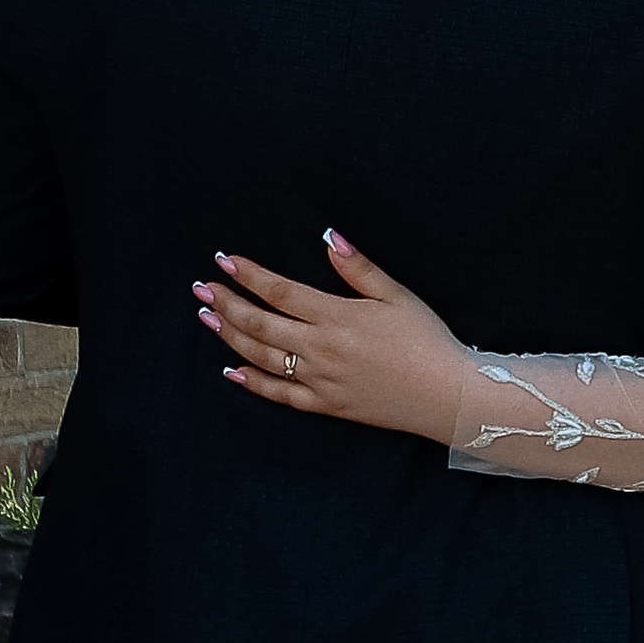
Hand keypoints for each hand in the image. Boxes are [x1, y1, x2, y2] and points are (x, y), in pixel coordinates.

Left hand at [195, 235, 470, 446]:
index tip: (224, 259)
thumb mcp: (396, 295)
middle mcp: (319, 349)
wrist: (443, 394)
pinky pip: (279, 394)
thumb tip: (328, 237)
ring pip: (262, 357)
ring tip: (208, 318)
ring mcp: (318, 380)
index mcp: (336, 316)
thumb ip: (358, 268)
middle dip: (226, 303)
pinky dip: (252, 382)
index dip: (248, 275)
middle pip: (260, 323)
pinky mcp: (324, 405)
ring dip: (231, 336)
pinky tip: (232, 370)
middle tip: (200, 288)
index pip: (280, 291)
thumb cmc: (425, 338)